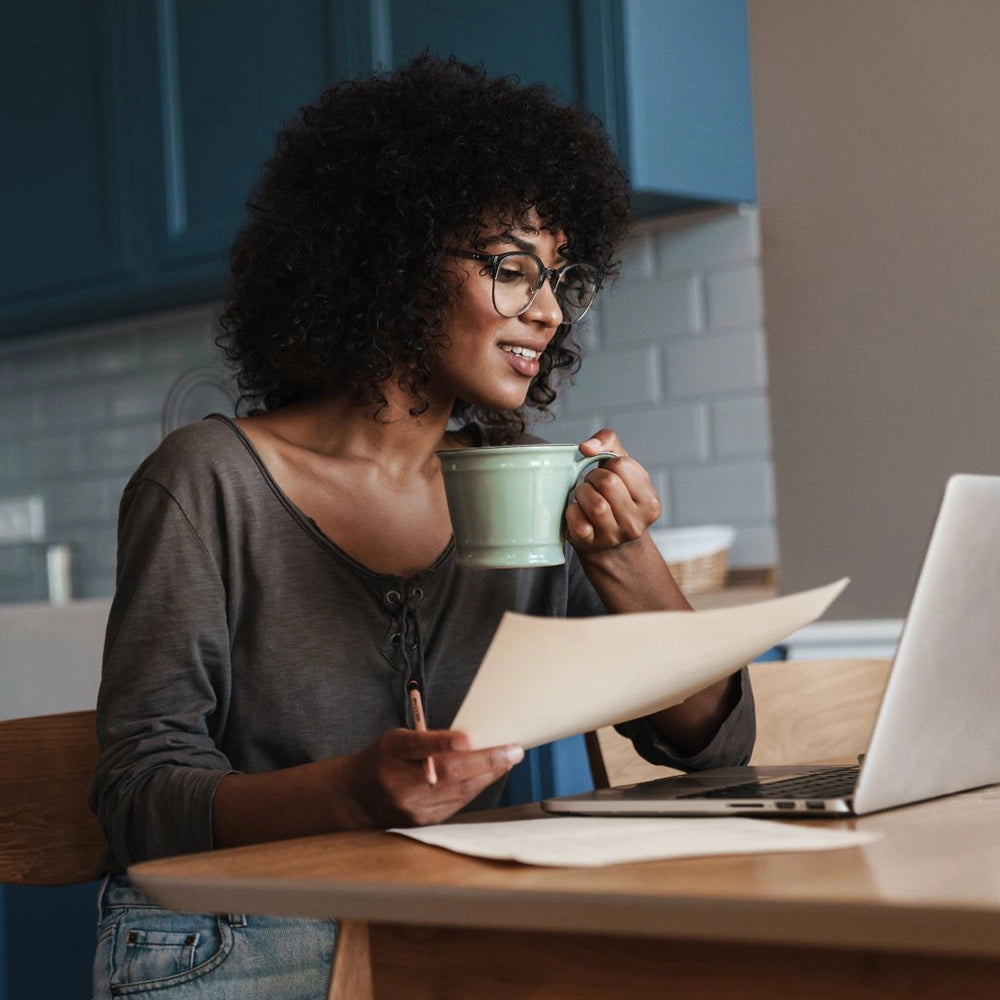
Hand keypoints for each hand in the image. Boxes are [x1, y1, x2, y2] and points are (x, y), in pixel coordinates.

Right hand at [347, 728, 523, 827]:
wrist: (358, 798)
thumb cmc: (382, 761)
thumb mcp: (396, 739)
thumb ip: (427, 739)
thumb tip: (466, 741)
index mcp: (391, 756)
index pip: (419, 747)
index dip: (444, 743)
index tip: (469, 739)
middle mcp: (402, 786)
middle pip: (449, 775)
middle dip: (486, 762)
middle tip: (513, 751)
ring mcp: (413, 809)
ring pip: (459, 792)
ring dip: (488, 776)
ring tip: (508, 759)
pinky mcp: (424, 823)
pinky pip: (457, 803)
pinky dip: (475, 788)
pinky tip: (489, 775)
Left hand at [566, 429, 661, 554]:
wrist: (610, 544)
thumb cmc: (616, 496)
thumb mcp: (621, 467)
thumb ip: (608, 442)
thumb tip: (586, 447)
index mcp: (650, 501)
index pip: (622, 465)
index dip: (608, 465)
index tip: (608, 474)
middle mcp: (637, 522)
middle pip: (608, 482)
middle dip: (593, 478)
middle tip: (593, 485)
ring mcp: (614, 536)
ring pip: (595, 503)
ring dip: (582, 493)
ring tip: (585, 496)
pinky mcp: (591, 544)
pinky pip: (577, 521)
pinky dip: (572, 511)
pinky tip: (579, 512)